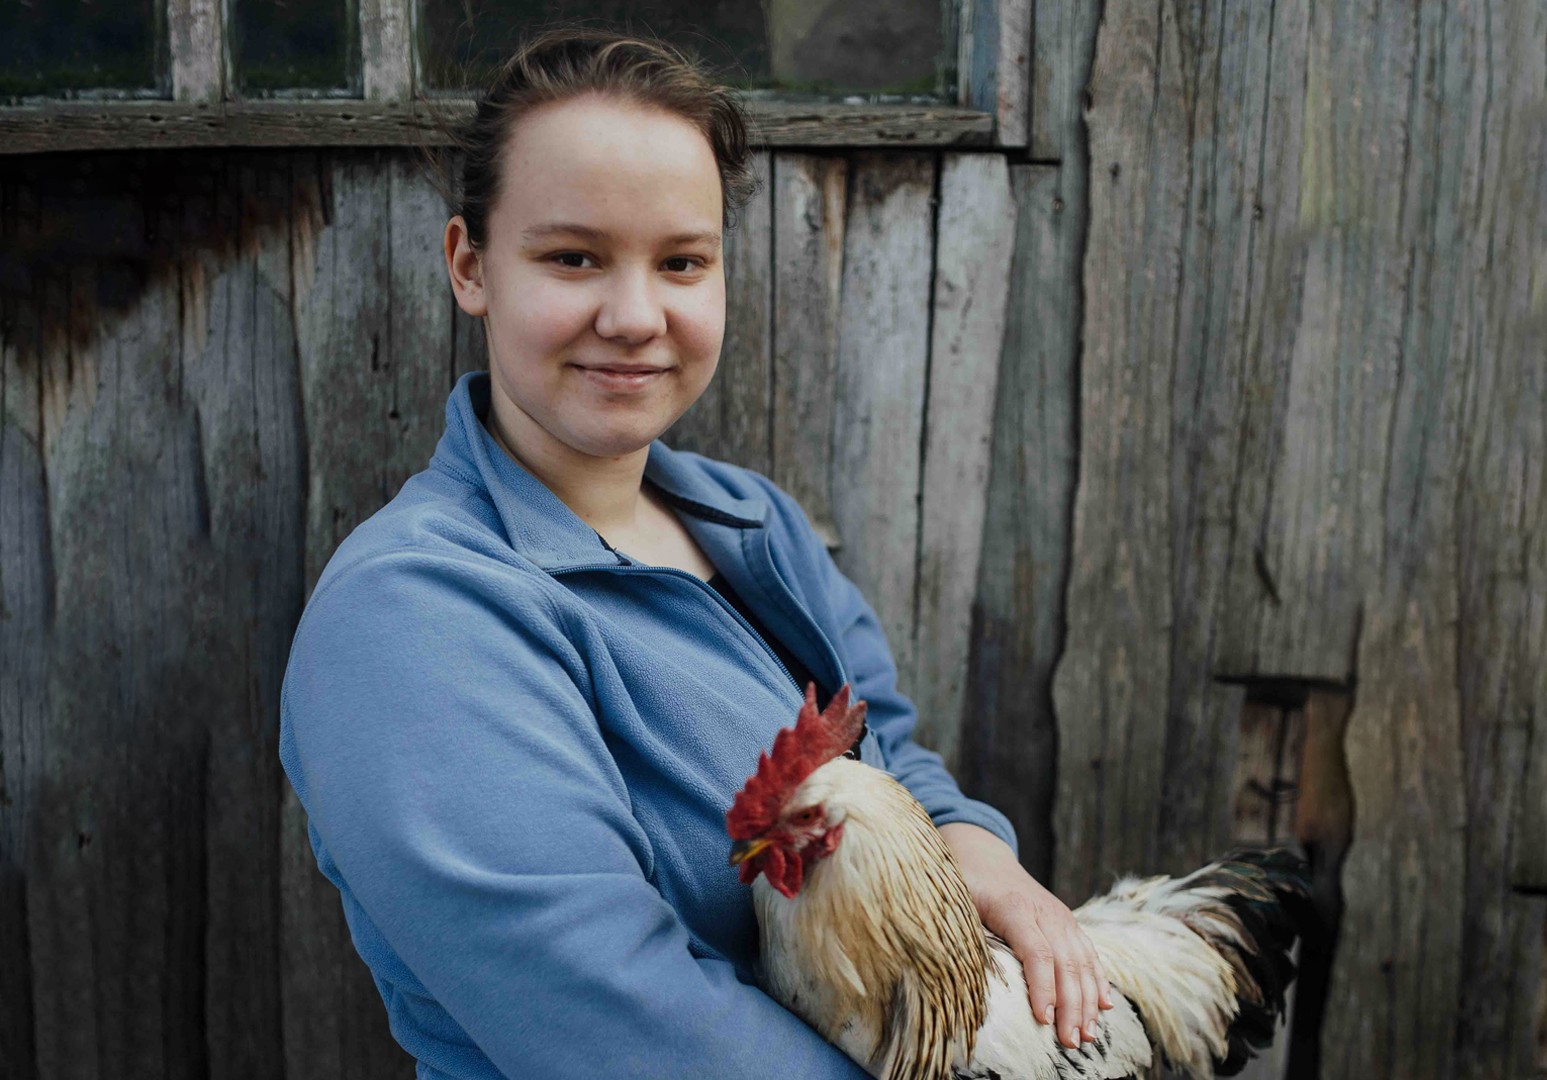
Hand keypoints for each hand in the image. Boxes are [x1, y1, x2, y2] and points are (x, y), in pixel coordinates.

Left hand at [938, 823, 1113, 1050]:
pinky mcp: (1067, 921)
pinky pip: (1088, 953)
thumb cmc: (965, 885)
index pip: (1037, 953)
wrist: (982, 856)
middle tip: (1070, 1041)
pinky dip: (1098, 980)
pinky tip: (1105, 1006)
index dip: (1043, 988)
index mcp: (1015, 908)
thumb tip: (960, 976)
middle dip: (1071, 1006)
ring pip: (1082, 961)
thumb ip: (963, 934)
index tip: (1045, 1019)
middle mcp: (1044, 912)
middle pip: (1065, 963)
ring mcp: (1060, 916)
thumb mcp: (956, 905)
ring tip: (1088, 1035)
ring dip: (1088, 1001)